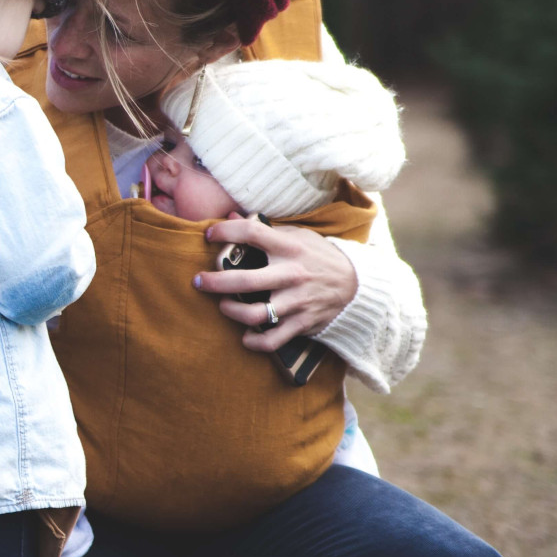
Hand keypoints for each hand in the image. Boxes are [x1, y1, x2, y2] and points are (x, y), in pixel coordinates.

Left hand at [194, 217, 357, 351]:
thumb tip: (231, 214)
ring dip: (231, 312)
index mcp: (290, 248)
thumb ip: (265, 229)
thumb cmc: (319, 257)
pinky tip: (245, 336)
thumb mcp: (299, 236)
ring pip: (255, 314)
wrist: (357, 286)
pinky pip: (272, 339)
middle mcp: (291, 274)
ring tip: (223, 306)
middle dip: (215, 282)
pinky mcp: (302, 323)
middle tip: (198, 281)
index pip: (252, 233)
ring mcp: (296, 301)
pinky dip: (255, 341)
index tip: (208, 234)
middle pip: (245, 281)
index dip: (226, 231)